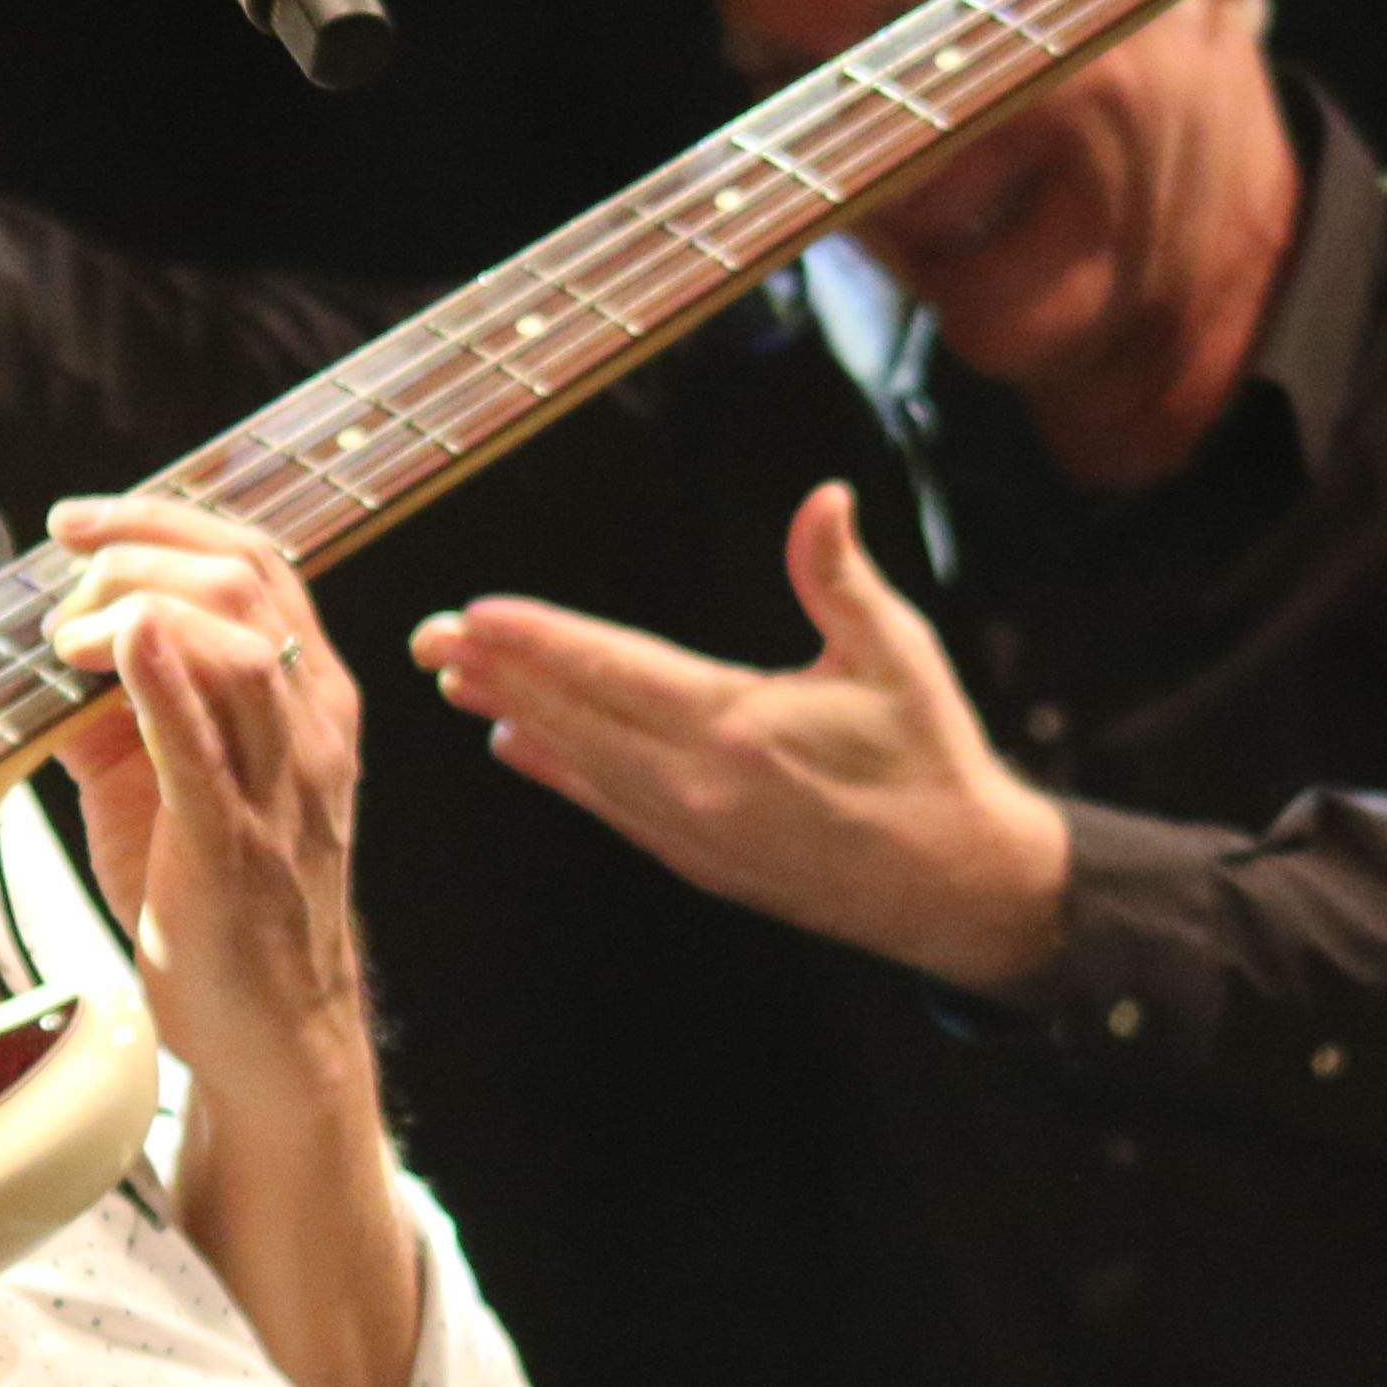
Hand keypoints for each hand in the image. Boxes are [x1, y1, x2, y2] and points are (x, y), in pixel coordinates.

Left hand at [42, 493, 420, 1386]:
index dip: (164, 519)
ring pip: (237, 637)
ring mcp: (277, 785)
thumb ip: (122, 713)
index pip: (256, 561)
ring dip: (133, 603)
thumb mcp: (171, 787)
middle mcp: (310, 728)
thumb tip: (43, 657)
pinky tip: (116, 636)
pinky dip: (160, 676)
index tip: (78, 523)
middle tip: (59, 576)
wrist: (271, 1035)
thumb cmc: (221, 909)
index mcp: (308, 701)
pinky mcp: (230, 846)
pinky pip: (205, 743)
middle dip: (139, 547)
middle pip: (245, 577)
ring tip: (64, 633)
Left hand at [413, 480, 1071, 995]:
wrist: (957, 887)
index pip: (615, 671)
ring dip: (514, 716)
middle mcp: (700, 786)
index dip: (539, 640)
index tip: (477, 613)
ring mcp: (693, 832)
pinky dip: (557, 772)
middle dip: (498, 673)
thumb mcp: (896, 656)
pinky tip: (516, 744)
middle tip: (430, 639)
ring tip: (454, 682)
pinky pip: (608, 807)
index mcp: (740, 728)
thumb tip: (823, 498)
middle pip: (576, 718)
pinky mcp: (699, 862)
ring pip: (581, 765)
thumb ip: (840, 578)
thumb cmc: (932, 761)